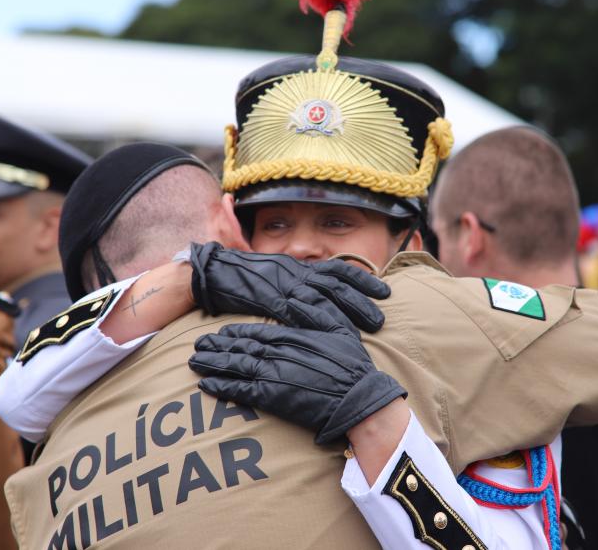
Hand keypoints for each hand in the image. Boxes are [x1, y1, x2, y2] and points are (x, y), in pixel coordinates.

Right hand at [188, 242, 390, 335]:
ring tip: (367, 331)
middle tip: (383, 318)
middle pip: (337, 286)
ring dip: (346, 314)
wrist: (213, 271)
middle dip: (363, 301)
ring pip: (323, 298)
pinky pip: (296, 310)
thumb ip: (298, 283)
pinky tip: (329, 333)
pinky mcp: (268, 297)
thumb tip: (318, 295)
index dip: (363, 279)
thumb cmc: (244, 276)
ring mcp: (283, 284)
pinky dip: (315, 321)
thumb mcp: (277, 274)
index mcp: (299, 265)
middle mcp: (296, 271)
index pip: (338, 269)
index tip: (385, 291)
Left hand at [189, 322, 406, 443]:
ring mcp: (271, 374)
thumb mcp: (337, 329)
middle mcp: (276, 352)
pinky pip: (238, 390)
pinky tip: (205, 385)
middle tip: (197, 344)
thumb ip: (314, 311)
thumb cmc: (351, 364)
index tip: (219, 332)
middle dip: (215, 346)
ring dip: (211, 363)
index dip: (234, 332)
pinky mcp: (270, 397)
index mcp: (289, 335)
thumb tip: (296, 296)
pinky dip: (220, 386)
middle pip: (237, 347)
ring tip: (193, 362)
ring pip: (232, 366)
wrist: (356, 397)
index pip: (254, 331)